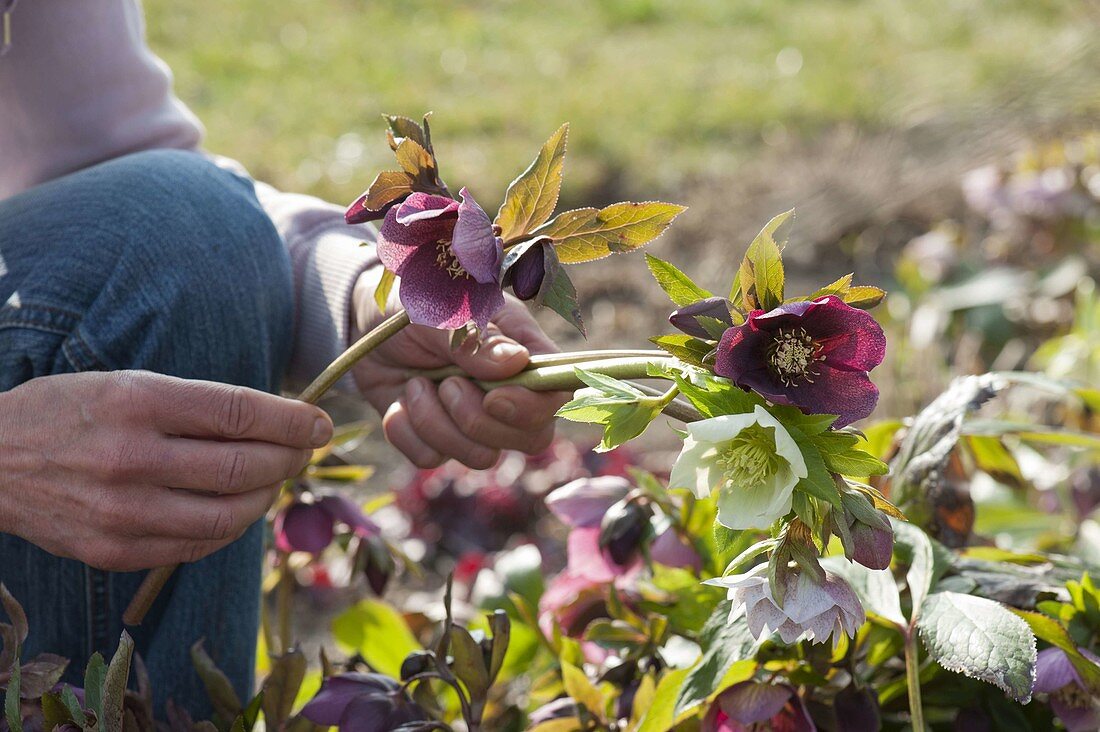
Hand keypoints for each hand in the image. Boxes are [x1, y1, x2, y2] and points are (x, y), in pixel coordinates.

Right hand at [0, 371, 332, 570]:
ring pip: (231, 514)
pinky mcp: (114, 551)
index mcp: (139, 401)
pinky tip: (237, 508)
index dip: (293, 421)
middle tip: (305, 452)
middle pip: (245, 466)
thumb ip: (200, 405)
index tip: (319, 424)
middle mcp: (132, 457)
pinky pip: (199, 545)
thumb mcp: (129, 384)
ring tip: (274, 480)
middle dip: (291, 459)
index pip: (241, 413)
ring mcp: (122, 511)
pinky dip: (232, 527)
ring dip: (268, 497)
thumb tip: (279, 422)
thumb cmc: (71, 412)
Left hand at [352, 275, 568, 468]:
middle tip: (446, 384)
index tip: (493, 397)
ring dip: (437, 424)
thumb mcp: (441, 312)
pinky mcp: (439, 440)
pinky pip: (432, 458)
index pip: (555, 396)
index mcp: (524, 352)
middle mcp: (508, 392)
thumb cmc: (416, 304)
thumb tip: (517, 363)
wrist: (365, 323)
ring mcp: (475, 421)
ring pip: (480, 457)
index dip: (531, 409)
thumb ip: (475, 339)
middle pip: (530, 438)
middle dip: (478, 420)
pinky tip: (398, 402)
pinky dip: (407, 432)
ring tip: (415, 385)